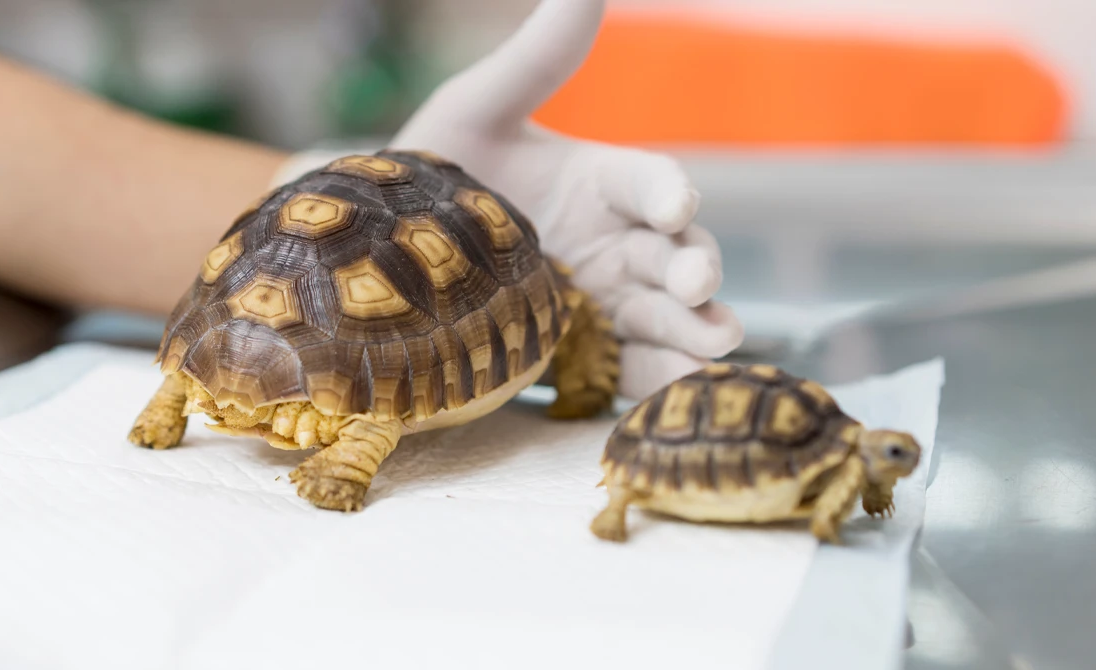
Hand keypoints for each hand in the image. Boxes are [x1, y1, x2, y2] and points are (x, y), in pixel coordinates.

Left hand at [274, 0, 742, 399]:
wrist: (383, 260)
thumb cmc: (432, 175)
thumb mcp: (478, 111)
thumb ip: (538, 59)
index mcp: (602, 182)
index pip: (650, 181)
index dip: (666, 190)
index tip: (674, 203)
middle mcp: (616, 243)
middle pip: (674, 255)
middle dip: (694, 268)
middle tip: (697, 281)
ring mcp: (603, 303)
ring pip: (667, 316)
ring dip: (693, 329)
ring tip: (711, 345)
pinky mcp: (582, 354)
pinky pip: (629, 368)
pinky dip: (654, 378)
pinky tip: (664, 392)